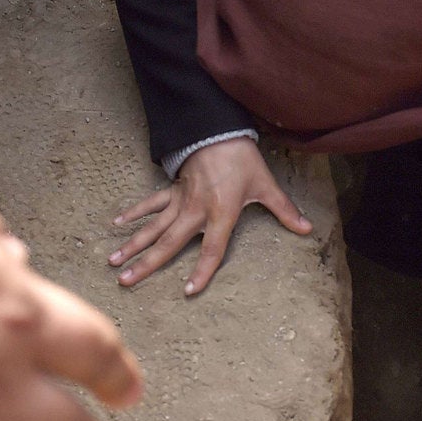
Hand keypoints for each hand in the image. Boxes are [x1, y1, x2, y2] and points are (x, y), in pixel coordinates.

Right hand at [109, 136, 311, 296]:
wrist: (220, 129)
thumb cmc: (244, 160)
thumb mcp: (266, 185)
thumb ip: (285, 210)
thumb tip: (307, 228)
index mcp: (221, 214)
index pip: (211, 250)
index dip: (202, 271)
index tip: (188, 291)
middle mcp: (197, 211)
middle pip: (169, 243)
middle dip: (147, 264)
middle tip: (125, 282)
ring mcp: (181, 200)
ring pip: (154, 227)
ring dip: (133, 244)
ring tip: (114, 262)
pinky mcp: (173, 188)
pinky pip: (151, 203)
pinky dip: (135, 213)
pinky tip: (117, 223)